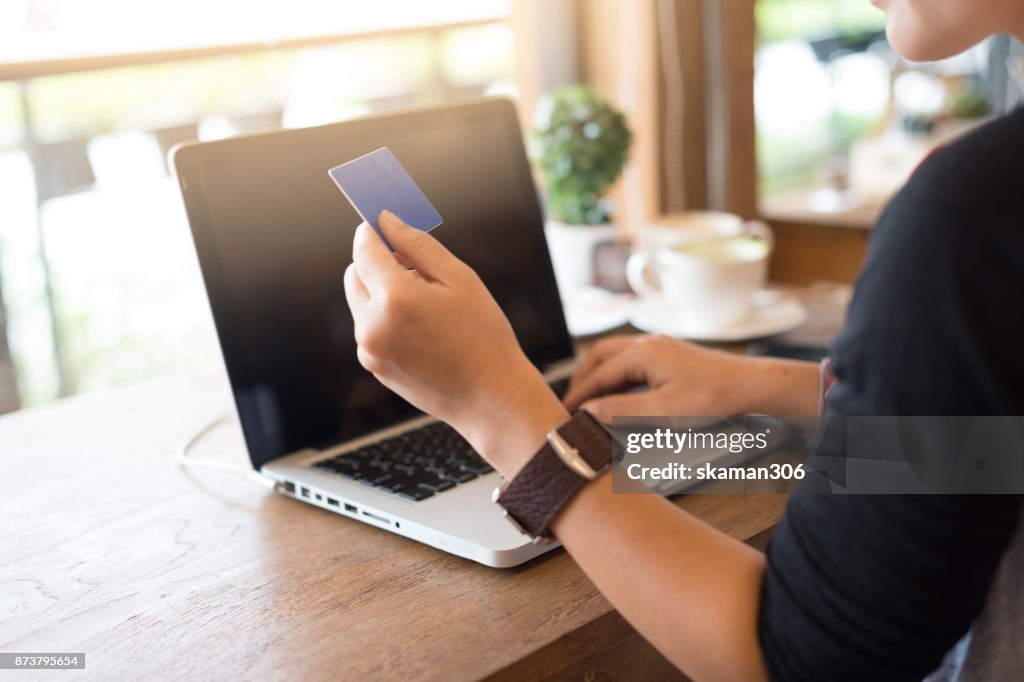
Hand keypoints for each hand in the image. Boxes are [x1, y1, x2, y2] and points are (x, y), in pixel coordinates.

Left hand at [344, 211, 566, 475]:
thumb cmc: (484, 336)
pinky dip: (386, 319)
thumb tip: (387, 221)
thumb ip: (418, 245)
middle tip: (417, 269)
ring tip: (428, 306)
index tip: (383, 222)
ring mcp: (369, 349)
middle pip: (355, 274)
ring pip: (361, 302)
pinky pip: (369, 328)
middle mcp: (372, 324)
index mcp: (395, 298)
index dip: (374, 231)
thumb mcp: (459, 279)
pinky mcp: (373, 366)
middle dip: (378, 264)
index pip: (364, 249)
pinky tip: (423, 330)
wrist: (490, 397)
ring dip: (382, 293)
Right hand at [563, 334, 819, 421]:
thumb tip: (588, 412)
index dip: (578, 395)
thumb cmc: (713, 397)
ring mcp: (660, 345)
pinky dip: (617, 373)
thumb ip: (622, 411)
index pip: (598, 374)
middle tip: (572, 401)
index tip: (564, 412)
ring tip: (591, 397)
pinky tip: (621, 390)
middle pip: (600, 355)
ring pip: (616, 354)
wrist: (749, 385)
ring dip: (599, 373)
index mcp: (642, 353)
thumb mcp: (663, 411)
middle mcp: (648, 343)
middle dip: (583, 377)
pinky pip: (632, 357)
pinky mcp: (671, 353)